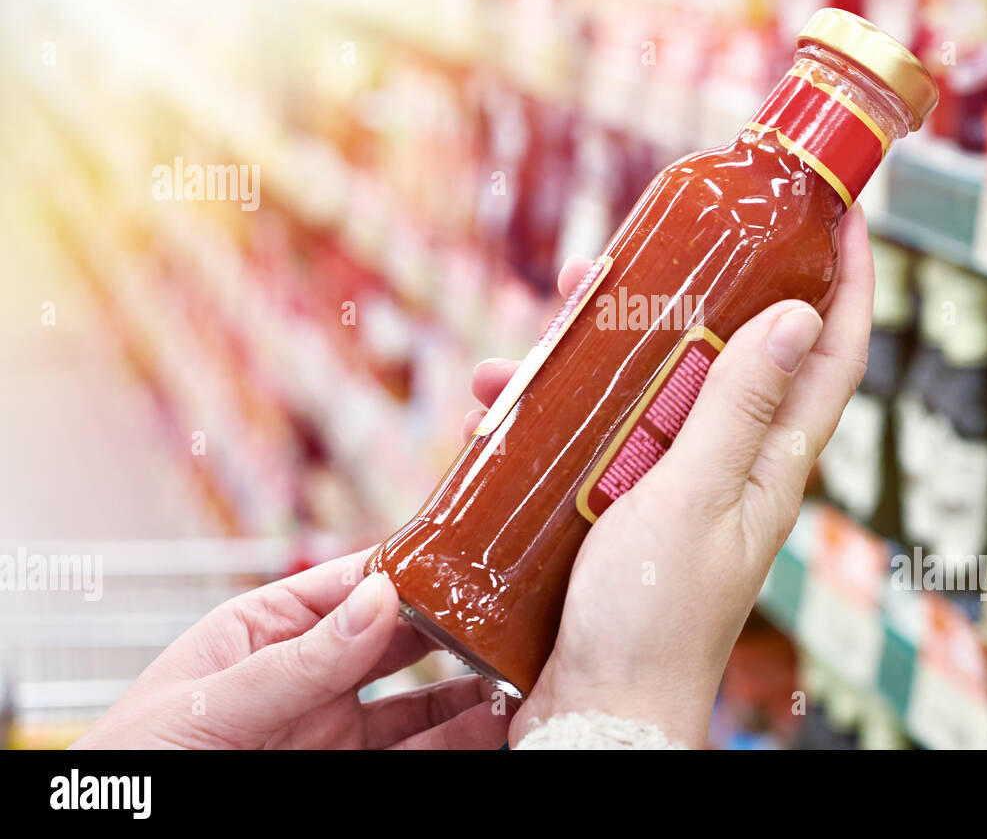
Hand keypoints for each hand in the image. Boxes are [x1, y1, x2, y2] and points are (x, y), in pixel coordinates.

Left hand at [73, 551, 514, 748]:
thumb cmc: (128, 765)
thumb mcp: (208, 702)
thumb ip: (300, 658)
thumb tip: (379, 598)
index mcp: (264, 630)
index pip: (348, 584)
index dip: (405, 569)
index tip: (461, 557)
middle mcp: (309, 674)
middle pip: (398, 637)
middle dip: (453, 624)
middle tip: (505, 612)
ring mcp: (332, 728)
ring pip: (420, 699)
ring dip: (469, 685)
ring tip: (513, 672)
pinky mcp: (350, 774)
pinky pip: (416, 752)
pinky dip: (458, 736)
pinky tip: (490, 722)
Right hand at [465, 207, 875, 747]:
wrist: (593, 710)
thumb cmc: (652, 618)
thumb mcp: (694, 496)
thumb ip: (739, 406)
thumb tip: (801, 314)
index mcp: (773, 462)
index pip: (833, 357)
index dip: (847, 283)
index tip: (839, 214)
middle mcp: (733, 465)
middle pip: (730, 352)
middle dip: (692, 289)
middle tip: (637, 249)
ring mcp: (677, 483)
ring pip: (652, 384)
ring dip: (604, 343)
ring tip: (549, 316)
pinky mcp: (624, 503)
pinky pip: (599, 431)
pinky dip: (556, 408)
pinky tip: (500, 400)